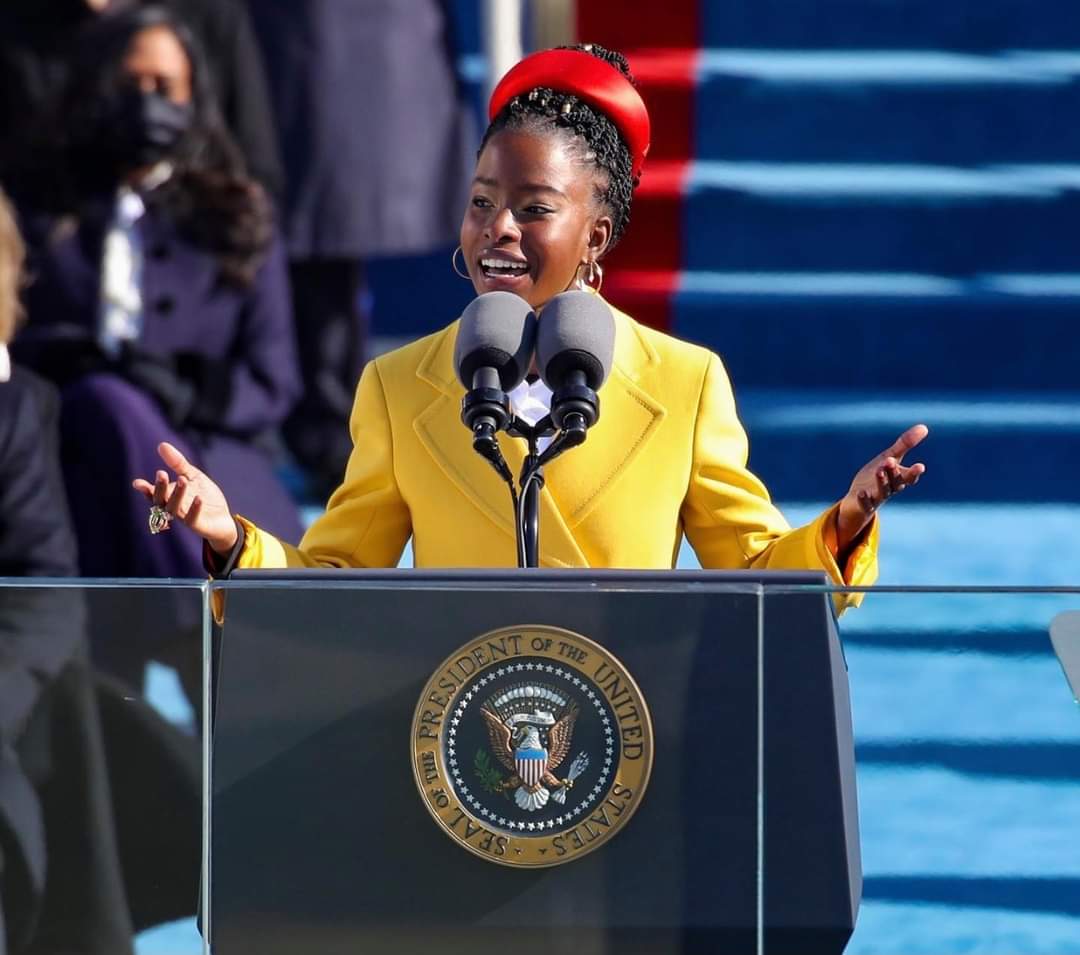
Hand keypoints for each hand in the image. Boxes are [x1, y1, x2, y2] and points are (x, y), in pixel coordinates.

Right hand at [132, 442, 237, 554]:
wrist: (222, 518)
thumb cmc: (204, 495)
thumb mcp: (192, 476)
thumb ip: (177, 463)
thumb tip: (161, 445)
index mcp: (169, 497)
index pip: (154, 494)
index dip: (145, 489)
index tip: (137, 483)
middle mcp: (173, 508)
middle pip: (161, 500)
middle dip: (160, 487)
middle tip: (161, 473)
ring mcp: (184, 518)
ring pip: (175, 509)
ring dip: (177, 494)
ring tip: (182, 479)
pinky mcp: (197, 525)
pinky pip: (192, 519)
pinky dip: (194, 509)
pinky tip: (198, 498)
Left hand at [837, 424, 928, 551]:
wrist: (858, 498)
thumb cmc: (878, 475)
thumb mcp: (890, 458)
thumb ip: (905, 445)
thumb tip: (924, 427)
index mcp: (898, 478)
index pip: (909, 476)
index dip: (914, 472)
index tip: (920, 466)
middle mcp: (890, 489)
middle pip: (896, 482)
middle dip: (895, 473)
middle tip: (891, 462)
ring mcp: (877, 498)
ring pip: (883, 491)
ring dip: (881, 482)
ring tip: (878, 471)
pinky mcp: (864, 505)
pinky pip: (866, 504)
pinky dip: (864, 499)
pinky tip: (861, 493)